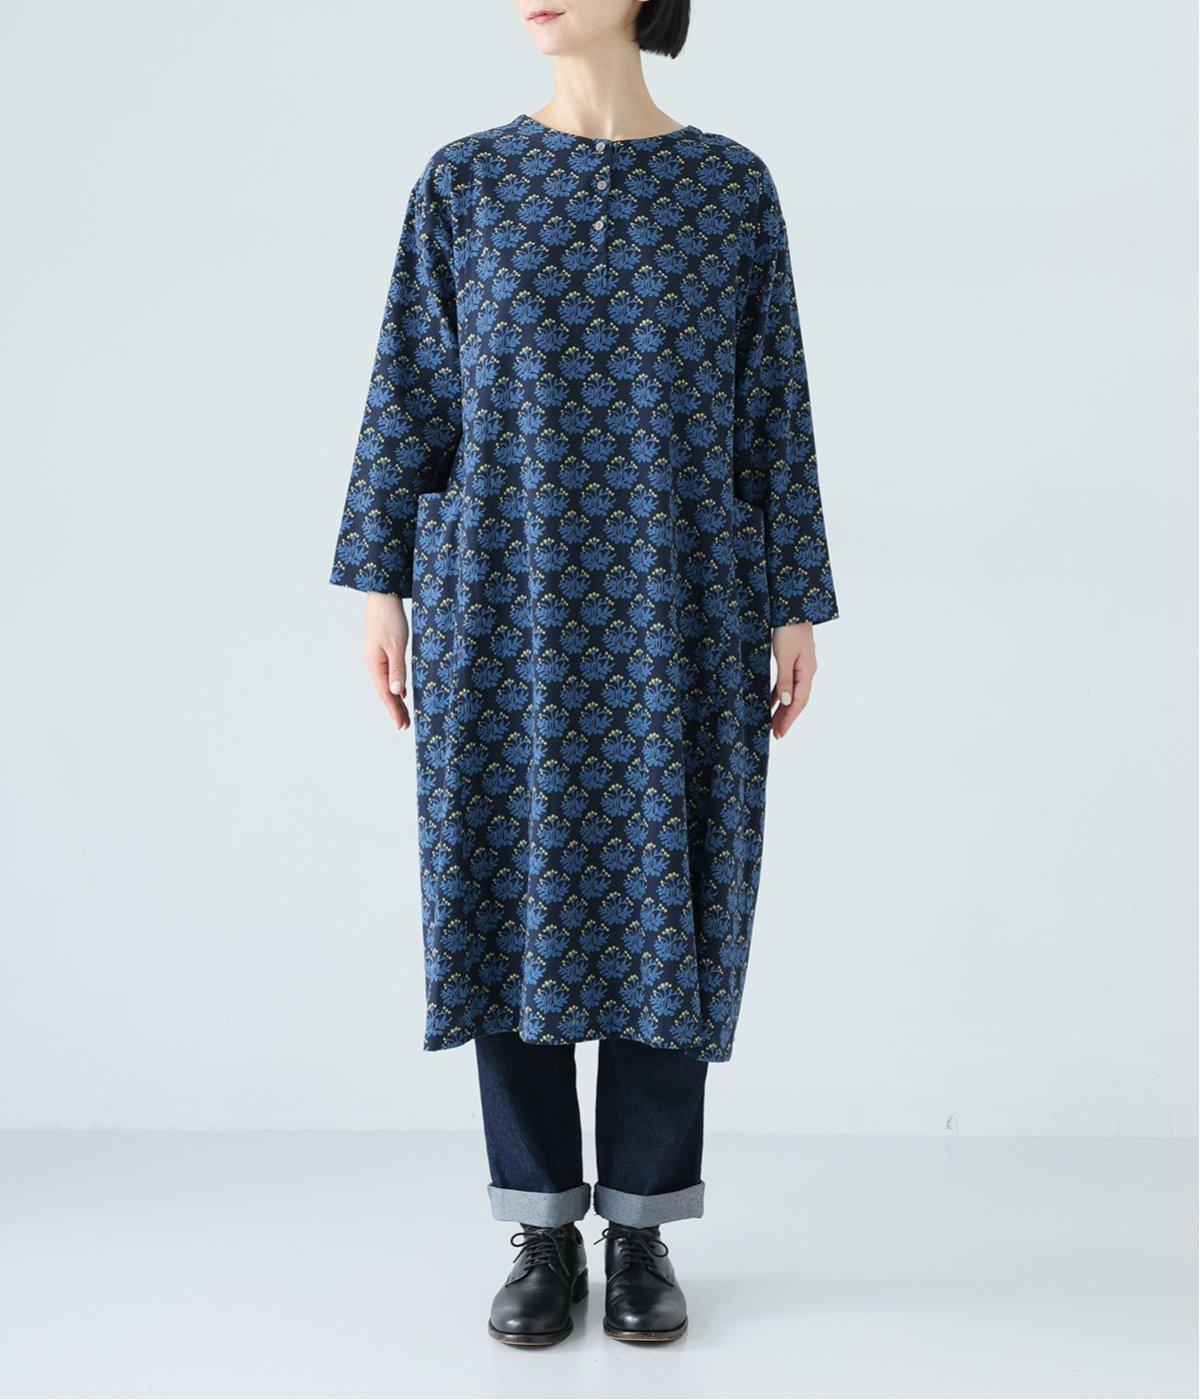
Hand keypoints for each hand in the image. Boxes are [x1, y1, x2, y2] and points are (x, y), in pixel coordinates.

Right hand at [363, 592, 410, 729]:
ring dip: (396, 699)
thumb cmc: (390, 619)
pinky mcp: (382, 650)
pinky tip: (402, 692)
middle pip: (385, 691)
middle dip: (395, 709)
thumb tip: (397, 693)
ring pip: (387, 683)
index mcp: (374, 664)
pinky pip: (389, 674)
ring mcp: (376, 657)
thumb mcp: (396, 645)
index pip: (386, 693)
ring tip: (404, 714)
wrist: (382, 596)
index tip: (402, 725)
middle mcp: (373, 663)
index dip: (394, 710)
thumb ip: (398, 669)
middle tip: (404, 726)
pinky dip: (396, 685)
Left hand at [770, 622, 816, 738]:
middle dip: (786, 718)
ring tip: (773, 723)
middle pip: (796, 701)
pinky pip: (786, 683)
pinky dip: (779, 694)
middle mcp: (806, 672)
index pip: (799, 702)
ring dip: (783, 708)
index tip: (780, 732)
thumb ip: (785, 680)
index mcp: (807, 672)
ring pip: (791, 693)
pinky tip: (771, 702)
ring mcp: (800, 667)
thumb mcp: (784, 656)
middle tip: (776, 734)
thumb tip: (785, 703)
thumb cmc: (789, 629)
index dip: (789, 718)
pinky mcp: (793, 661)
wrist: (792, 608)